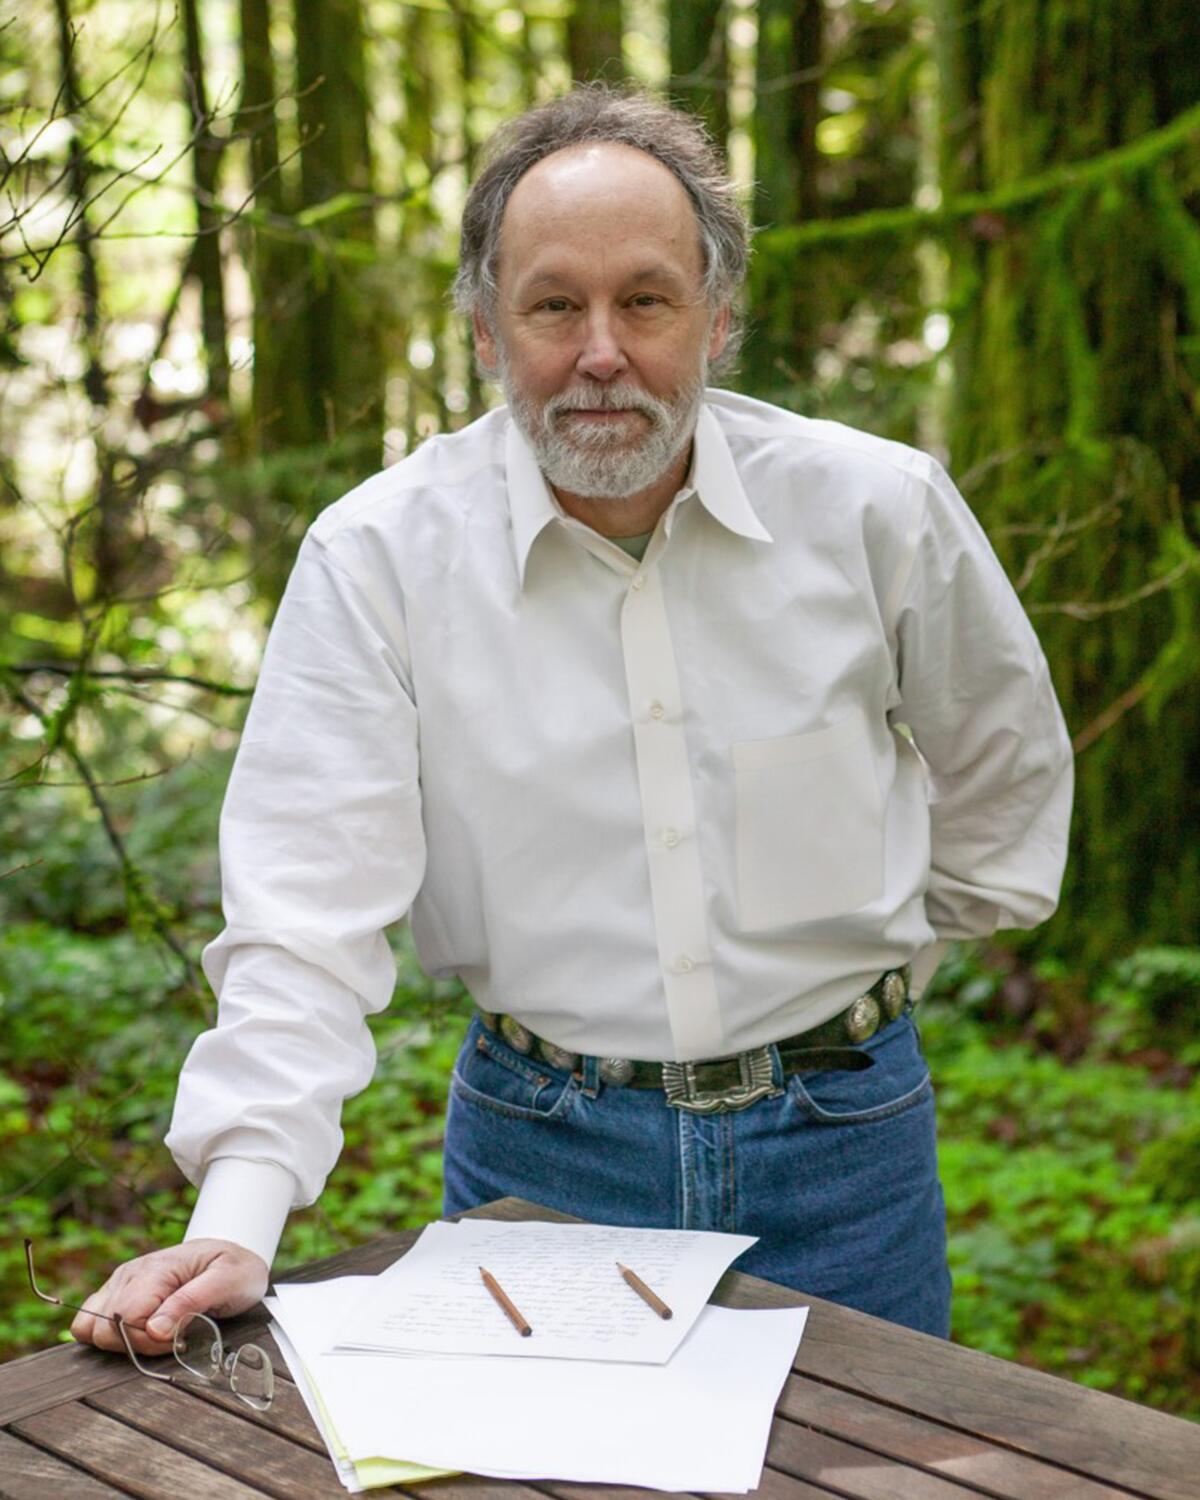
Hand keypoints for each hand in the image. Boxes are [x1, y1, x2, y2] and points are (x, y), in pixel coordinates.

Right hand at [69, 1238, 268, 1356]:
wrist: (235, 1255)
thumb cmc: (234, 1269)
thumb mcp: (226, 1282)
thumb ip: (190, 1302)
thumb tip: (154, 1330)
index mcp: (154, 1269)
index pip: (124, 1319)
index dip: (146, 1340)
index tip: (178, 1340)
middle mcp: (130, 1274)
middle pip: (101, 1327)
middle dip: (134, 1345)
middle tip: (171, 1339)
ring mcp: (121, 1283)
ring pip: (89, 1328)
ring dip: (119, 1343)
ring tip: (156, 1337)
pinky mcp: (118, 1294)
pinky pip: (92, 1324)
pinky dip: (112, 1338)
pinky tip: (143, 1335)